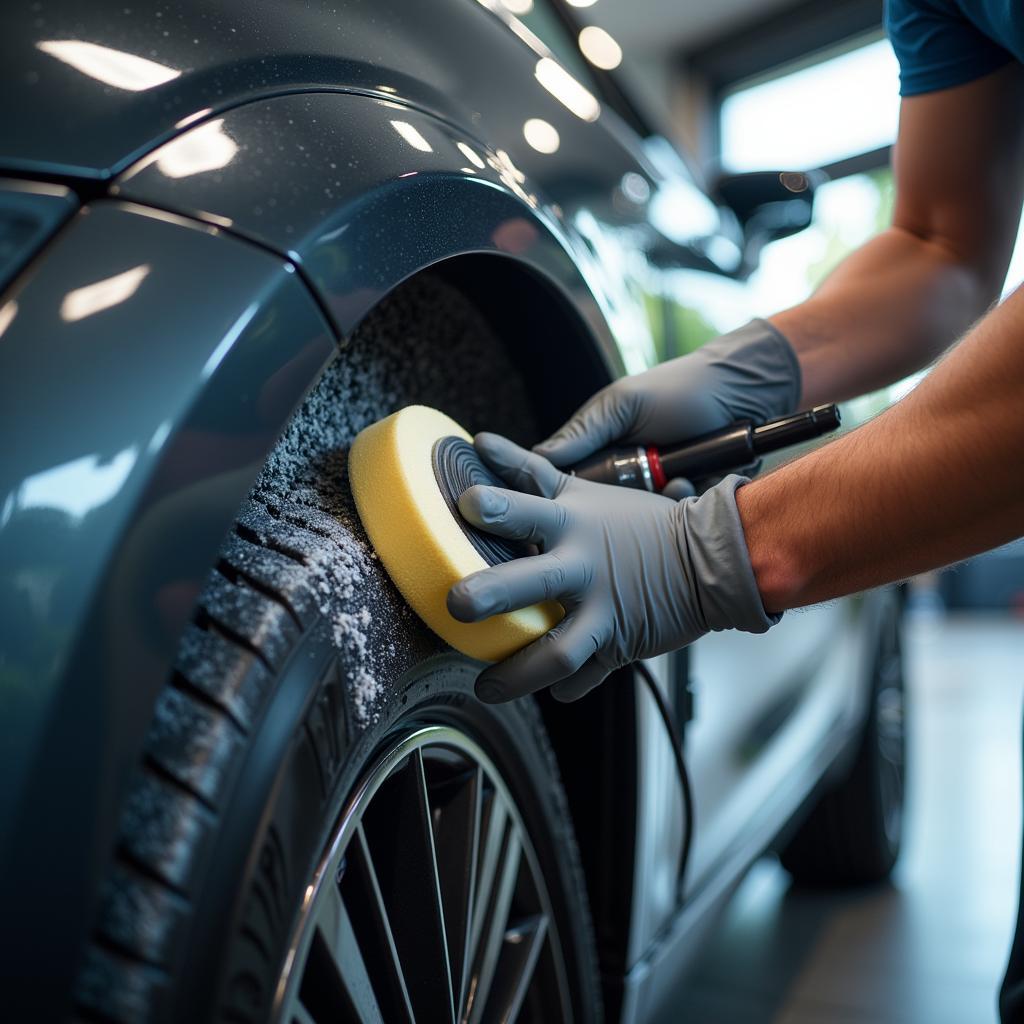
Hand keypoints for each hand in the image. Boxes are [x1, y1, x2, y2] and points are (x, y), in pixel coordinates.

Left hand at [447, 433, 778, 702]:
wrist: (707, 559)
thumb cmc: (638, 523)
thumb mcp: (584, 489)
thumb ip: (528, 471)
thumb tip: (480, 443)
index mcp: (573, 522)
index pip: (529, 507)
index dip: (498, 505)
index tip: (467, 503)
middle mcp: (583, 566)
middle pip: (533, 580)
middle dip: (493, 593)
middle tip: (457, 604)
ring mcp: (602, 609)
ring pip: (558, 650)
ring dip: (518, 673)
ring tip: (486, 687)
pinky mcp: (617, 644)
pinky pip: (586, 674)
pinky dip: (565, 687)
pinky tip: (548, 692)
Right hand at [534, 319, 800, 494]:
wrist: (739, 394)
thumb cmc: (678, 389)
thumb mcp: (623, 403)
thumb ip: (585, 430)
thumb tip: (540, 456)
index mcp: (601, 452)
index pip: (570, 486)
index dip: (569, 497)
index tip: (569, 505)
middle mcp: (625, 477)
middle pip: (603, 513)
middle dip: (618, 507)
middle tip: (634, 490)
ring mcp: (655, 492)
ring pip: (639, 520)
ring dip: (654, 504)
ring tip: (674, 480)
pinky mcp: (684, 502)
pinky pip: (673, 518)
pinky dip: (680, 503)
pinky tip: (689, 483)